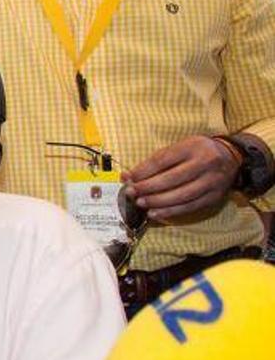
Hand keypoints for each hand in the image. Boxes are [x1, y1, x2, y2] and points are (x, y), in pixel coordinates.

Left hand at [123, 135, 240, 219]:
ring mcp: (212, 181)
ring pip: (181, 195)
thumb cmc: (198, 151)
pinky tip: (155, 213)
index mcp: (193, 147)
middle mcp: (205, 163)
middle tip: (132, 193)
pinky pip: (190, 206)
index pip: (163, 160)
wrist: (231, 156)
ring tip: (141, 203)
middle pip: (172, 178)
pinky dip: (171, 211)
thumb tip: (130, 176)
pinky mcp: (215, 196)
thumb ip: (157, 160)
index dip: (143, 171)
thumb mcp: (180, 147)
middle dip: (148, 188)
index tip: (127, 178)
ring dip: (158, 202)